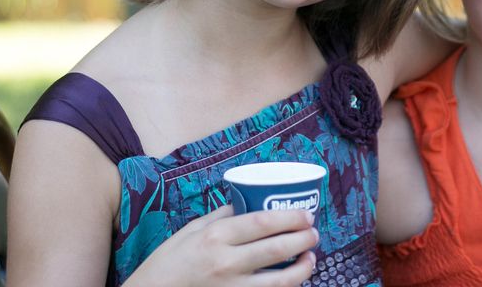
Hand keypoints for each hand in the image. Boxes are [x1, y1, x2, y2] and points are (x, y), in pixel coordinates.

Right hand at [125, 205, 317, 285]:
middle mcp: (226, 263)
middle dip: (303, 239)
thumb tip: (247, 201)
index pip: (261, 222)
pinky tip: (292, 281)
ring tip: (311, 258)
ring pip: (279, 281)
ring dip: (302, 269)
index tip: (306, 214)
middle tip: (314, 232)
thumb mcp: (190, 230)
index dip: (290, 217)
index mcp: (215, 237)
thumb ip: (220, 216)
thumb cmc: (167, 263)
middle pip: (276, 249)